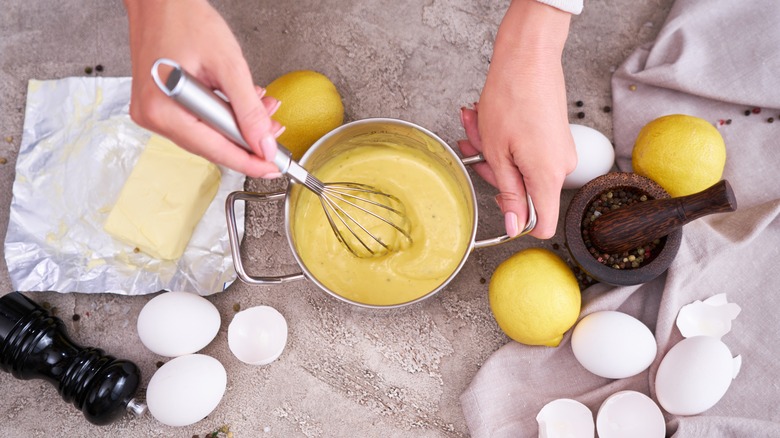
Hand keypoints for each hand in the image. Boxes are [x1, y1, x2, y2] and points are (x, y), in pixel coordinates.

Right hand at [124, 0, 280, 177]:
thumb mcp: (228, 65)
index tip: (273, 168)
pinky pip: (197, 121)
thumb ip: (248, 109)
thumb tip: (264, 144)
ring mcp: (153, 112)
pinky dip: (222, 114)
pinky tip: (239, 102)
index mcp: (164, 110)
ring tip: (262, 107)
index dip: (249, 161)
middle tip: (275, 132)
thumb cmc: (184, 19)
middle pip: (212, 145)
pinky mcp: (159, 105)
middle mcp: (153, 117)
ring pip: (207, 134)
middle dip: (247, 139)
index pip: (216, 150)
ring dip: (237, 124)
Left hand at [458, 0, 576, 238]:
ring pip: (519, 166)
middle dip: (492, 170)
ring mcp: (559, 151)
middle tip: (472, 147)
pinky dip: (504, 139)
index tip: (497, 203)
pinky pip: (526, 150)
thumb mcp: (497, 152)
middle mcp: (560, 167)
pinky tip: (487, 119)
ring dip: (492, 149)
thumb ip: (508, 192)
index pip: (542, 225)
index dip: (517, 221)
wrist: (529, 56)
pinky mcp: (555, 137)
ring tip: (476, 123)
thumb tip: (513, 226)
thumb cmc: (511, 97)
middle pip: (523, 191)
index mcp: (547, 177)